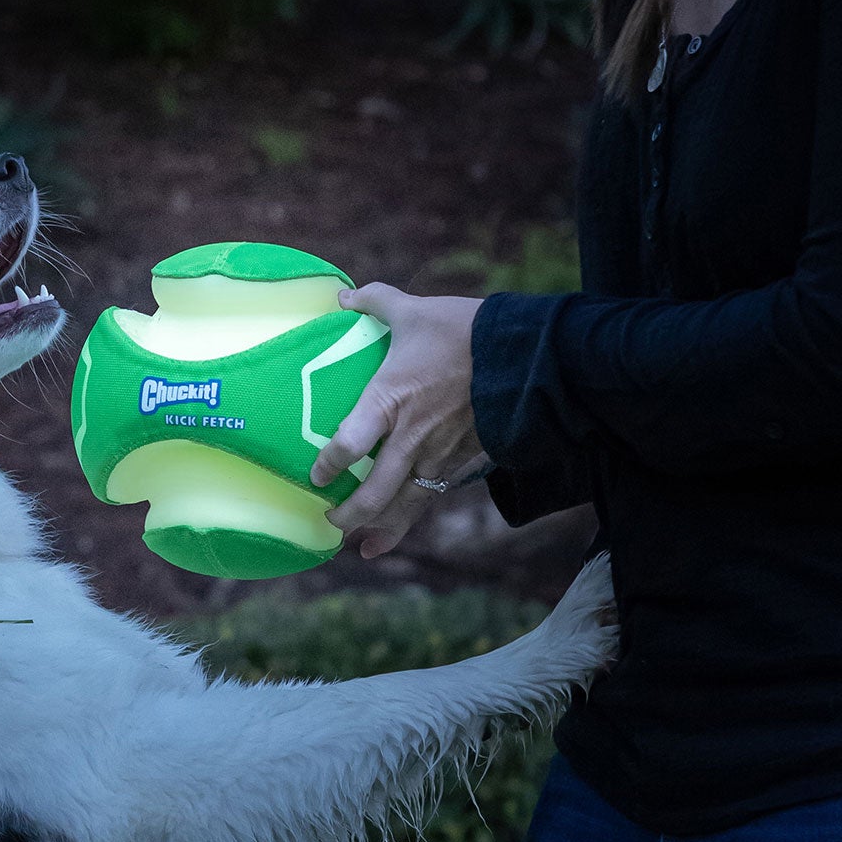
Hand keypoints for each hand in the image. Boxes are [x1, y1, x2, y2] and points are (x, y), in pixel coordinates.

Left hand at [308, 284, 490, 560]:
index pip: (348, 443)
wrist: (527, 354)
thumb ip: (375, 302)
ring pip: (406, 504)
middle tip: (331, 522)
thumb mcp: (415, 310)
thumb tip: (342, 294)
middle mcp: (412, 436)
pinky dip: (413, 517)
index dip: (328, 464)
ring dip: (381, 528)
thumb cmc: (465, 331)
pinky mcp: (464, 460)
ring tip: (360, 546)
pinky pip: (432, 495)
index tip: (315, 476)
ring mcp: (440, 453)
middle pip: (375, 491)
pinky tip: (399, 531)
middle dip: (350, 514)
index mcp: (390, 399)